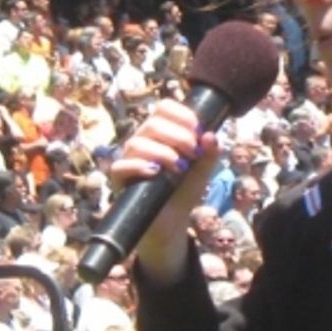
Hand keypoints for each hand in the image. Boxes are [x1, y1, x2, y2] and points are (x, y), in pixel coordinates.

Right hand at [111, 98, 221, 270]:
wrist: (171, 222)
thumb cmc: (183, 191)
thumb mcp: (202, 172)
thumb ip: (209, 154)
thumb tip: (211, 135)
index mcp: (162, 133)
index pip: (164, 108)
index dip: (182, 115)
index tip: (199, 131)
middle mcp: (143, 141)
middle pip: (153, 123)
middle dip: (178, 136)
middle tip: (193, 153)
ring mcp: (129, 159)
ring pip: (137, 143)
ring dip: (163, 152)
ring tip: (179, 168)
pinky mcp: (120, 179)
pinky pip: (121, 166)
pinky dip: (139, 166)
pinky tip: (155, 172)